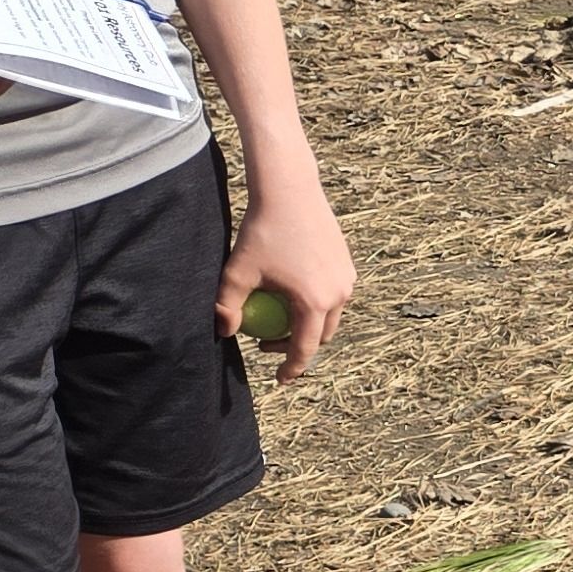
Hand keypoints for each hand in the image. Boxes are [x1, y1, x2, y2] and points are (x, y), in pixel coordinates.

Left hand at [218, 178, 353, 381]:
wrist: (291, 192)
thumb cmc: (261, 232)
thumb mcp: (237, 272)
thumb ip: (228, 306)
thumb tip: (225, 332)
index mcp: (314, 302)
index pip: (304, 348)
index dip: (291, 367)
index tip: (279, 379)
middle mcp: (339, 295)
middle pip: (322, 336)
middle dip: (298, 347)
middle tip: (267, 344)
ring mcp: (347, 279)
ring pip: (330, 316)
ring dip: (308, 325)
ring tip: (279, 318)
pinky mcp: (347, 265)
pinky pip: (333, 296)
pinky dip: (315, 304)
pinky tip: (291, 292)